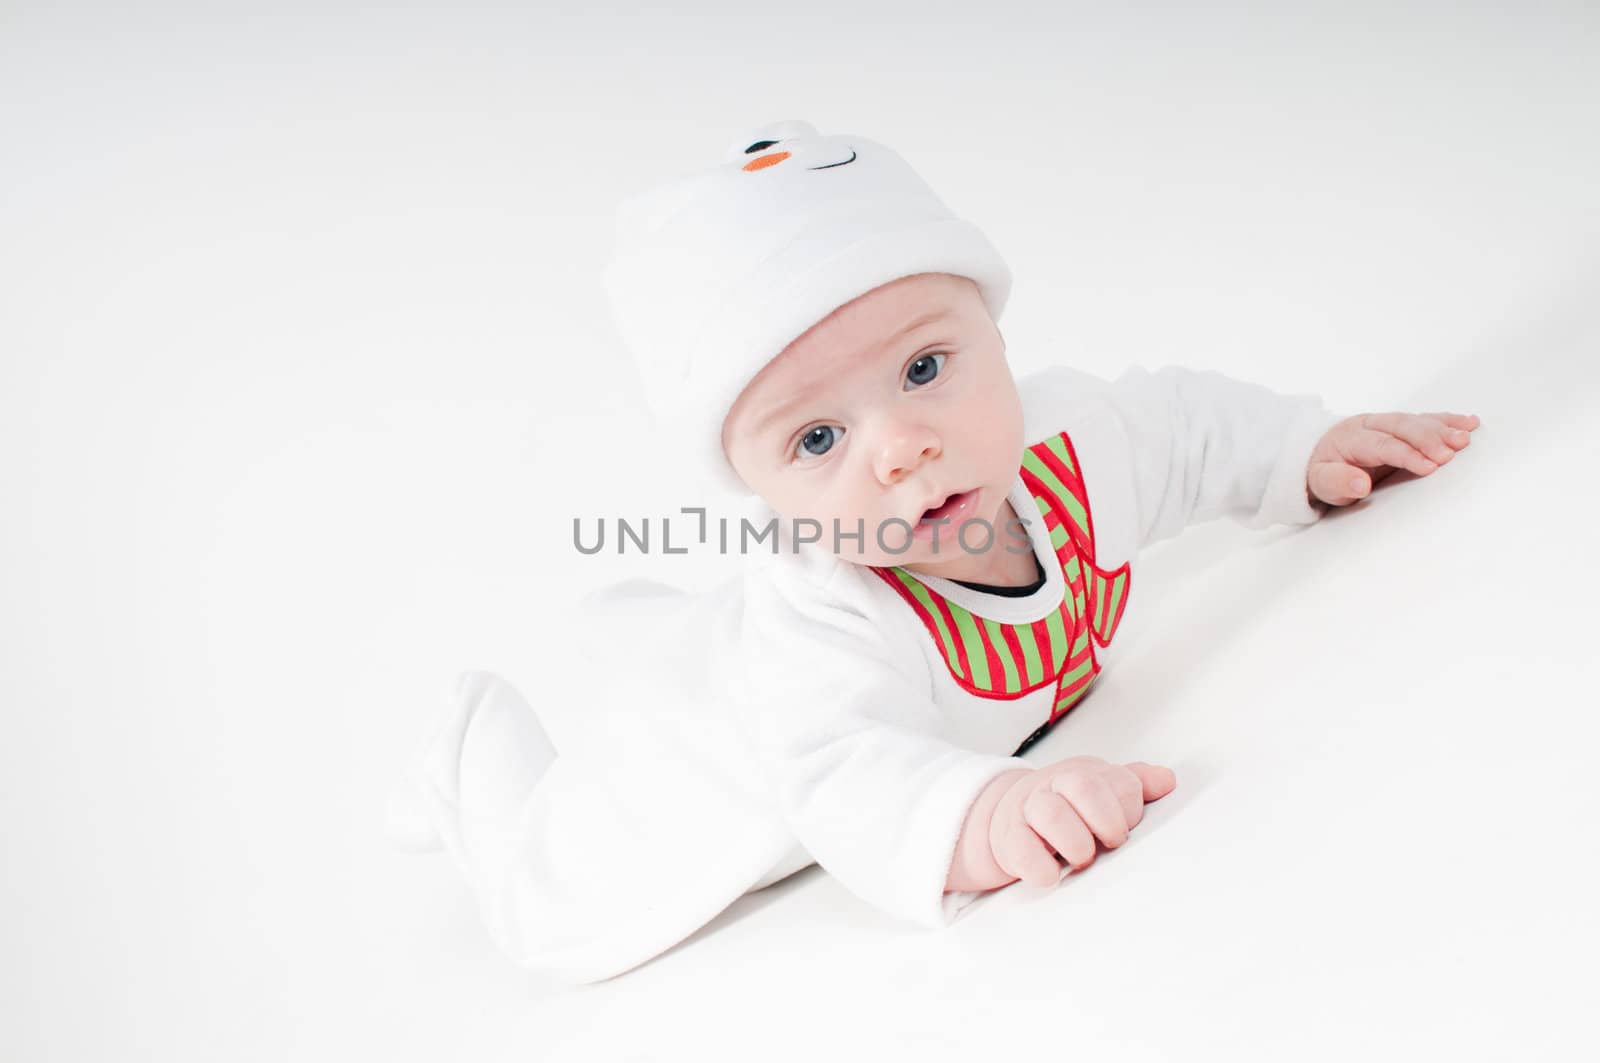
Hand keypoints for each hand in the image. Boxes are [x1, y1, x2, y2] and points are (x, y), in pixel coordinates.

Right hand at [987, 756, 1176, 887]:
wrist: (1004, 819)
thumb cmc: (1062, 808)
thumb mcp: (1097, 790)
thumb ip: (1132, 784)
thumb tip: (1166, 780)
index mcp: (1083, 774)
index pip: (1120, 782)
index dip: (1129, 811)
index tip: (1124, 829)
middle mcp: (1054, 785)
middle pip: (1084, 786)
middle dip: (1106, 821)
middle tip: (1109, 844)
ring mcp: (1028, 810)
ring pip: (1052, 814)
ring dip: (1076, 844)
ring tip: (1081, 859)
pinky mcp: (1008, 840)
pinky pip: (1023, 851)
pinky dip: (1043, 868)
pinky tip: (1053, 874)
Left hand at [1307, 411, 1480, 506]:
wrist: (1319, 456)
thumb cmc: (1324, 473)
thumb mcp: (1321, 484)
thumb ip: (1337, 483)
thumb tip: (1360, 484)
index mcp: (1350, 438)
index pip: (1382, 444)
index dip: (1407, 454)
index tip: (1429, 466)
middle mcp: (1370, 425)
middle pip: (1402, 427)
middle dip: (1429, 437)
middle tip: (1453, 450)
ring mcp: (1387, 423)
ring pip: (1417, 420)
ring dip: (1443, 428)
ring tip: (1465, 437)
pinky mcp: (1401, 426)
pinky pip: (1425, 419)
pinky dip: (1447, 421)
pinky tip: (1468, 423)